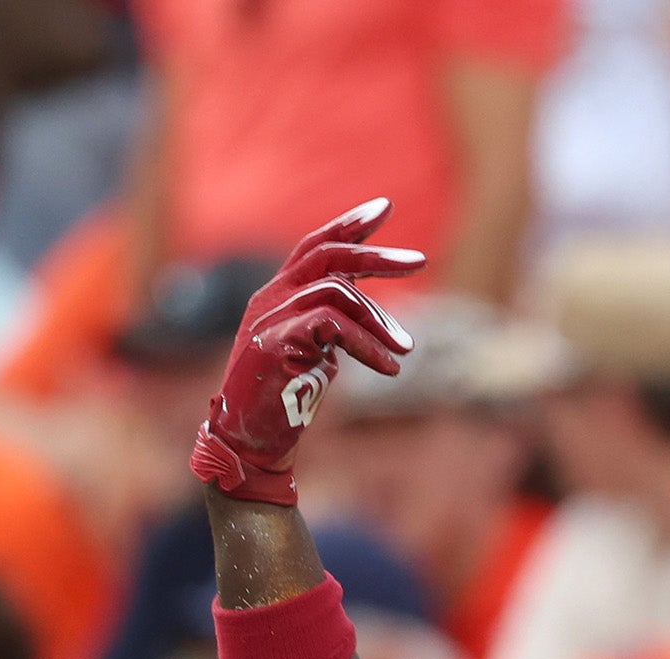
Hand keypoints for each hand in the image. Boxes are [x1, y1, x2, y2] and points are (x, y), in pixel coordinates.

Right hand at [190, 199, 424, 504]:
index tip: (384, 208)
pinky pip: (331, 325)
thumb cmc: (284, 399)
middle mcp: (271, 298)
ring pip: (336, 291)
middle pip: (326, 255)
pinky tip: (390, 368)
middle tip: (420, 259)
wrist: (248, 439)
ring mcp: (269, 318)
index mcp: (280, 295)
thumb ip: (333, 324)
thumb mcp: (314, 351)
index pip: (314, 246)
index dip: (348, 225)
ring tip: (405, 350)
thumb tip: (369, 313)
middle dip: (376, 254)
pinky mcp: (274, 343)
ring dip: (380, 320)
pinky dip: (368, 345)